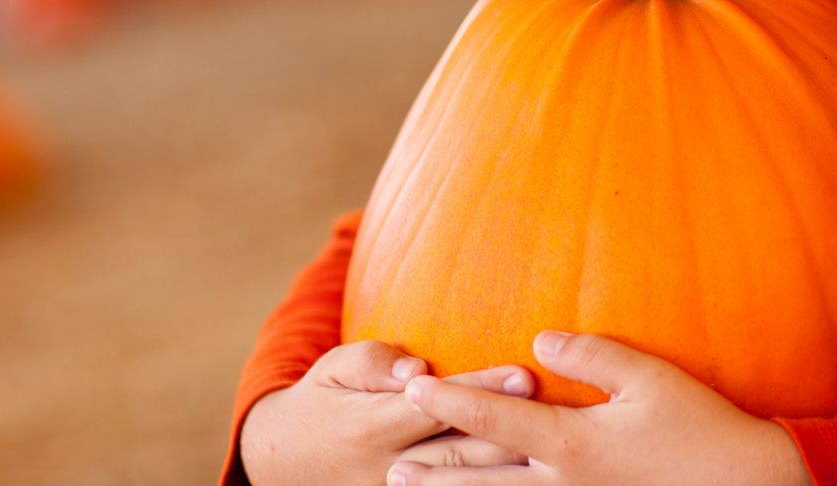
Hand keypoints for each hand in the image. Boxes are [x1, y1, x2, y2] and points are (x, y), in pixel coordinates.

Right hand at [240, 339, 530, 485]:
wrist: (284, 462)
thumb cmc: (321, 401)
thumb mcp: (333, 370)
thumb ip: (373, 363)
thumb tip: (415, 371)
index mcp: (372, 427)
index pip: (437, 408)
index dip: (480, 391)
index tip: (523, 376)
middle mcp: (388, 467)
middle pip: (459, 450)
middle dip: (508, 429)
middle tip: (552, 410)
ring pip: (462, 483)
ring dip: (506, 464)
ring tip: (549, 442)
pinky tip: (524, 477)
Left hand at [387, 331, 806, 485]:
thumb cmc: (700, 428)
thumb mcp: (650, 379)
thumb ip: (592, 355)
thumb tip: (537, 340)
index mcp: (572, 443)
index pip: (494, 418)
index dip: (449, 402)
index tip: (412, 389)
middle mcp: (563, 484)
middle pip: (481, 476)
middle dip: (434, 466)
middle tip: (388, 461)